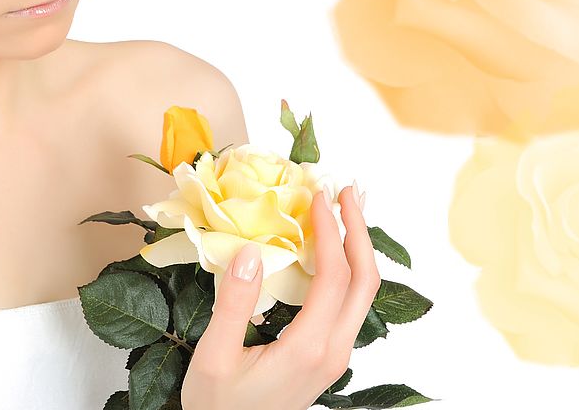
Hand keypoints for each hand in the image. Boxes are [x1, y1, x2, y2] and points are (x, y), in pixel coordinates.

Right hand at [180, 184, 380, 409]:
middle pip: (365, 280)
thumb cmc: (218, 409)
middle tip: (346, 190)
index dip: (329, 230)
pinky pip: (351, 304)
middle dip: (359, 229)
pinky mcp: (329, 357)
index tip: (317, 195)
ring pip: (363, 293)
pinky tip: (333, 251)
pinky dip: (348, 269)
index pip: (333, 275)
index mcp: (309, 347)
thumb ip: (234, 304)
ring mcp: (336, 356)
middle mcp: (334, 350)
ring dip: (358, 247)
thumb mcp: (213, 358)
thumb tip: (252, 251)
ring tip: (347, 211)